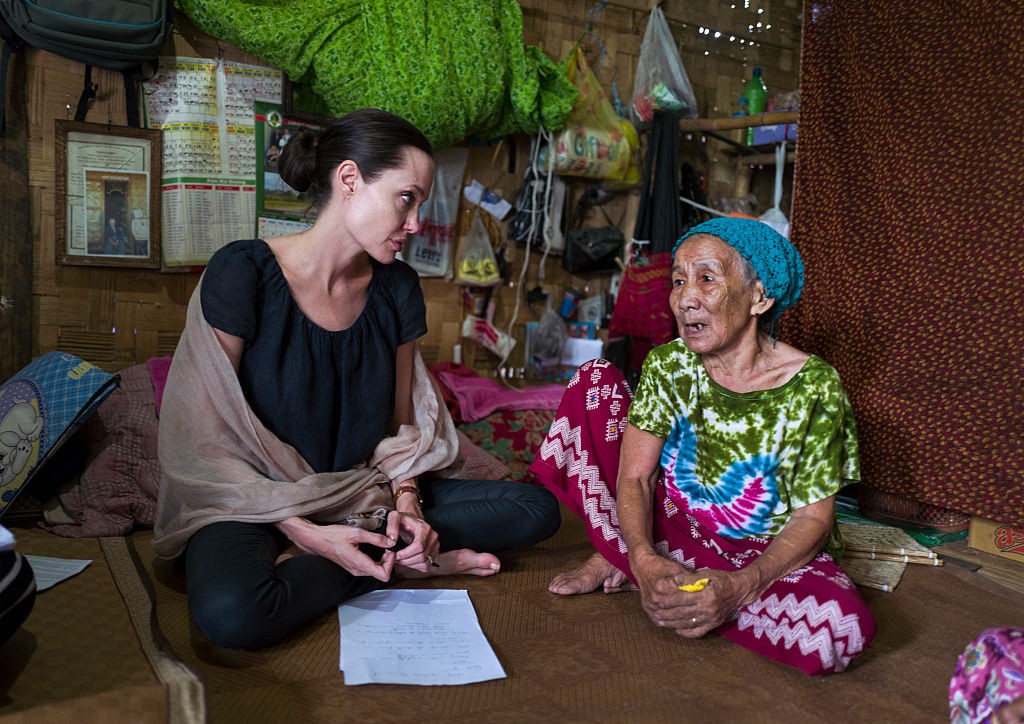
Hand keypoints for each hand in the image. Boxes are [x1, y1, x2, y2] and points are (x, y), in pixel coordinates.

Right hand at [276, 517, 397, 581]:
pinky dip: (376, 559)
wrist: (317, 540)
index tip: (390, 550)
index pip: (384, 575)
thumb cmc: (333, 536)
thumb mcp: (356, 533)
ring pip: (376, 570)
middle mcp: (358, 570)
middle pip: (381, 573)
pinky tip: (375, 548)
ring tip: (383, 545)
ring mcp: (355, 570)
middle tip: (388, 545)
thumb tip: (390, 542)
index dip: (391, 563)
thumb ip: (375, 538)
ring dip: (383, 559)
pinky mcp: (353, 566)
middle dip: (389, 560)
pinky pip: (369, 567)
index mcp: (360, 564)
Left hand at [388, 510, 439, 572]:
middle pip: (421, 557)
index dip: (406, 554)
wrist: (410, 522)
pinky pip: (426, 566)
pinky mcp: (434, 553)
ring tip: (401, 559)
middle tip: (395, 558)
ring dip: (410, 565)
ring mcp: (435, 545)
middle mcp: (433, 537)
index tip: (396, 555)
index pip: (419, 546)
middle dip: (406, 561)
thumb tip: (392, 541)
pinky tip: (408, 560)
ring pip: (424, 563)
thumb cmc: (403, 520)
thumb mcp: (394, 517)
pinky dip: (416, 566)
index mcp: (425, 528)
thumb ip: (391, 526)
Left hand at [629, 550, 748, 638]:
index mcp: (706, 595)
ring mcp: (711, 619)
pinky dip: (686, 632)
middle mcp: (708, 609)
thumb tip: (671, 581)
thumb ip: (687, 579)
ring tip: (660, 622)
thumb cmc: (721, 579)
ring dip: (672, 624)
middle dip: (665, 613)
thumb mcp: (705, 574)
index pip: (681, 599)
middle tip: (653, 612)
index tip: (655, 599)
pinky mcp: (714, 624)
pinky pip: (698, 632)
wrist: (740, 590)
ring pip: (687, 623)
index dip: (667, 599)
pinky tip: (677, 630)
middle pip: (682, 613)